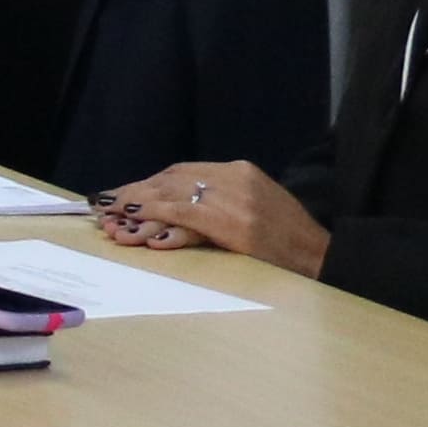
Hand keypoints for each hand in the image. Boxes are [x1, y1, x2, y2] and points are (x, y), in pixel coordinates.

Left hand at [93, 161, 330, 274]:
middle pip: (172, 179)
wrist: (319, 255)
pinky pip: (184, 214)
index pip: (184, 172)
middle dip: (137, 192)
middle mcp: (234, 177)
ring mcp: (233, 197)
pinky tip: (138, 224)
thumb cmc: (284, 241)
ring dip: (139, 206)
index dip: (150, 183)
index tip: (125, 194)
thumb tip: (172, 210)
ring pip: (173, 194)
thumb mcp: (251, 208)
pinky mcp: (230, 220)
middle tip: (107, 206)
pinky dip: (157, 217)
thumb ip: (217, 202)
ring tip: (113, 218)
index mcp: (240, 171)